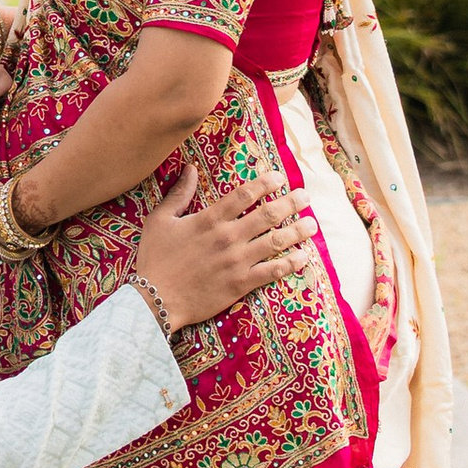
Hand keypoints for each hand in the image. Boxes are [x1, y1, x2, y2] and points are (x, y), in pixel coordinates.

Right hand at [135, 172, 307, 330]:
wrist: (156, 299)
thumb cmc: (156, 258)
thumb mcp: (160, 220)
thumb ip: (178, 193)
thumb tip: (191, 168)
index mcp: (209, 219)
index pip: (244, 194)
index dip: (265, 183)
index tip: (280, 176)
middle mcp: (228, 237)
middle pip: (268, 215)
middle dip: (290, 203)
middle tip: (305, 196)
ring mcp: (237, 261)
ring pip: (276, 242)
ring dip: (297, 231)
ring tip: (312, 224)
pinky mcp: (241, 284)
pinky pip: (272, 271)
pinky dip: (291, 264)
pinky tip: (303, 257)